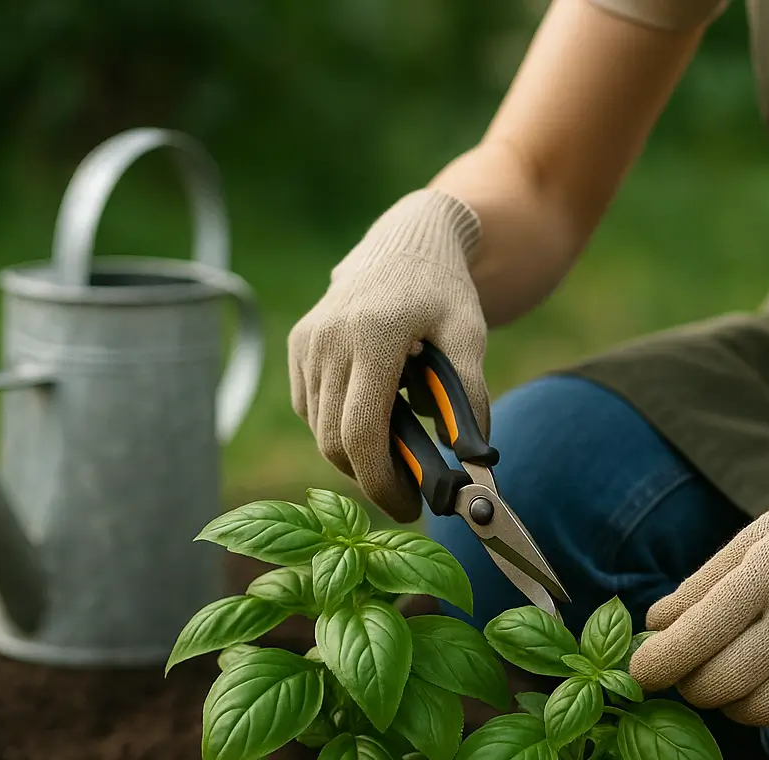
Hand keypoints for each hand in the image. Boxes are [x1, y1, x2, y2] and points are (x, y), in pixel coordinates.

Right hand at [288, 189, 488, 522]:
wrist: (408, 241)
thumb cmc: (446, 291)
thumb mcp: (471, 337)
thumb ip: (469, 397)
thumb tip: (470, 458)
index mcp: (371, 336)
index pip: (359, 434)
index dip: (380, 484)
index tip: (410, 509)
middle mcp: (328, 339)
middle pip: (334, 441)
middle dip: (370, 476)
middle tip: (409, 492)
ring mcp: (307, 341)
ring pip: (319, 429)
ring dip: (357, 452)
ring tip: (399, 445)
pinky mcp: (298, 344)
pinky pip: (312, 408)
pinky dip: (340, 425)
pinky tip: (375, 410)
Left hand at [628, 432, 768, 739]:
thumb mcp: (754, 537)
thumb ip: (703, 585)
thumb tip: (653, 625)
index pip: (698, 633)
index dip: (658, 662)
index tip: (639, 672)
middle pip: (726, 682)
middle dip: (692, 687)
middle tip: (690, 675)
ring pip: (764, 710)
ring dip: (734, 706)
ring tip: (735, 679)